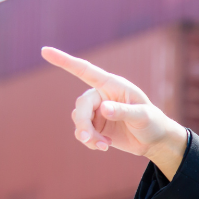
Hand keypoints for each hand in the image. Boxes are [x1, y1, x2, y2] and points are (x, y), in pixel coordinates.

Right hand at [42, 47, 187, 177]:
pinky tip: (104, 146)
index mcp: (113, 85)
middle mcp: (102, 96)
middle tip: (88, 138)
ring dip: (87, 135)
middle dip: (83, 122)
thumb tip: (103, 109)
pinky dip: (89, 141)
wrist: (154, 141)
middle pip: (81, 105)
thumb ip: (124, 111)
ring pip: (79, 120)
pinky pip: (82, 132)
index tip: (44, 51)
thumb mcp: (143, 116)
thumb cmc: (153, 122)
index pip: (85, 70)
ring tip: (104, 145)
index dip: (64, 61)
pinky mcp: (95, 126)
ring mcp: (96, 112)